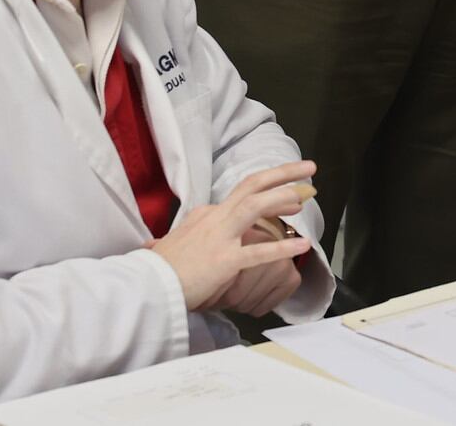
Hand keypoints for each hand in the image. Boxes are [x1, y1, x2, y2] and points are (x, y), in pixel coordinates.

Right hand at [148, 161, 316, 311]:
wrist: (146, 287)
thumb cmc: (158, 270)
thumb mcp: (170, 244)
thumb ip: (178, 239)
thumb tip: (159, 242)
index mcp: (205, 214)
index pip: (240, 194)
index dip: (269, 188)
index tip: (289, 191)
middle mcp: (214, 217)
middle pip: (253, 185)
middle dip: (283, 173)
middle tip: (309, 168)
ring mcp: (220, 237)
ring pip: (256, 205)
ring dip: (284, 196)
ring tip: (308, 195)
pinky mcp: (225, 260)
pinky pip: (259, 252)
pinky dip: (283, 247)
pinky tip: (302, 245)